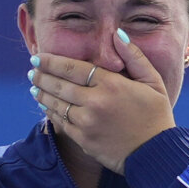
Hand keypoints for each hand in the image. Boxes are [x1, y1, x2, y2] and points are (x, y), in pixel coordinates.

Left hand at [30, 33, 176, 172]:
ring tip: (34, 87)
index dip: (52, 62)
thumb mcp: (153, 81)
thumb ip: (134, 56)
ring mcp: (87, 122)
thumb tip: (118, 34)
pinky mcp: (82, 139)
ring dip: (41, 94)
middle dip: (42, 76)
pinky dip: (50, 112)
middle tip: (32, 71)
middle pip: (59, 85)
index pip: (73, 68)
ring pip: (56, 104)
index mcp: (111, 84)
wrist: (155, 153)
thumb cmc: (156, 115)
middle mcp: (95, 102)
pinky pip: (60, 122)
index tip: (38, 57)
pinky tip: (46, 106)